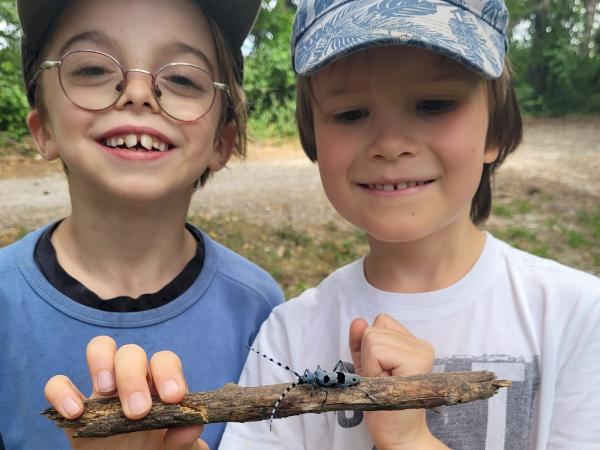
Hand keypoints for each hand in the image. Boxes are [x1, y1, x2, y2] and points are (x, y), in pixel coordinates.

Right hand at [44, 335, 207, 449]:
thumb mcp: (178, 449)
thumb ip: (186, 436)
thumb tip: (193, 423)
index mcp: (159, 384)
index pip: (164, 360)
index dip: (168, 372)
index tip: (173, 397)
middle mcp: (131, 379)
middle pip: (131, 352)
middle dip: (133, 376)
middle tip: (138, 412)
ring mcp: (101, 390)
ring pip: (100, 349)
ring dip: (102, 363)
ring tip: (106, 392)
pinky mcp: (74, 407)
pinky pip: (58, 384)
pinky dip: (62, 391)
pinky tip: (75, 413)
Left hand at [349, 314, 446, 449]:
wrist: (398, 434)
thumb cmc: (382, 402)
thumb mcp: (367, 367)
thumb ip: (360, 343)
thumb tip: (358, 320)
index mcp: (414, 343)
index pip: (380, 322)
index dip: (371, 348)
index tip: (382, 371)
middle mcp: (422, 344)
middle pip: (373, 329)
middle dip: (368, 356)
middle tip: (383, 381)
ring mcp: (422, 351)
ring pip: (372, 337)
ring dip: (369, 364)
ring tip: (385, 383)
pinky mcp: (417, 361)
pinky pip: (376, 350)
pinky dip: (372, 368)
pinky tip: (386, 384)